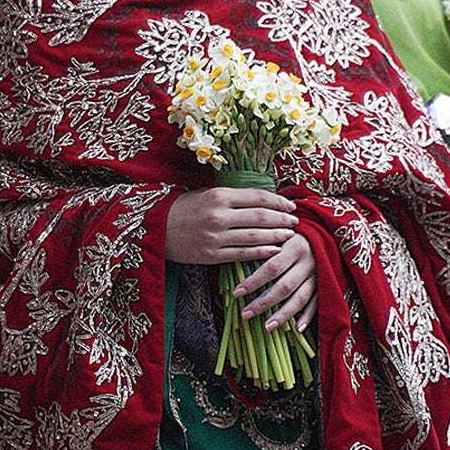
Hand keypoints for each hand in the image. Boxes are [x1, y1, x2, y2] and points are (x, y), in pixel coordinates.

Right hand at [165, 186, 298, 265]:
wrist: (154, 229)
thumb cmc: (181, 209)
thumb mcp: (204, 194)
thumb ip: (231, 198)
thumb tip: (260, 200)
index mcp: (218, 196)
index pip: (257, 197)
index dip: (278, 202)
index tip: (290, 205)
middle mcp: (219, 216)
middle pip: (261, 217)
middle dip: (282, 219)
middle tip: (295, 220)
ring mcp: (216, 237)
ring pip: (255, 236)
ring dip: (276, 235)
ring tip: (289, 235)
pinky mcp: (211, 255)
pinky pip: (243, 254)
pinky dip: (261, 252)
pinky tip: (274, 250)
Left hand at [237, 229, 317, 330]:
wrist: (330, 231)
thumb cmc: (296, 231)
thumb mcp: (281, 232)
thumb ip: (264, 242)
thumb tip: (237, 253)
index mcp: (295, 247)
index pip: (271, 268)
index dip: (253, 282)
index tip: (236, 293)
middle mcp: (308, 262)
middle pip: (284, 287)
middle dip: (263, 303)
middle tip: (245, 314)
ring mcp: (319, 275)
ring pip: (300, 298)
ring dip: (283, 315)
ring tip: (267, 327)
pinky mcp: (327, 284)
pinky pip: (317, 303)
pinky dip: (308, 316)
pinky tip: (298, 329)